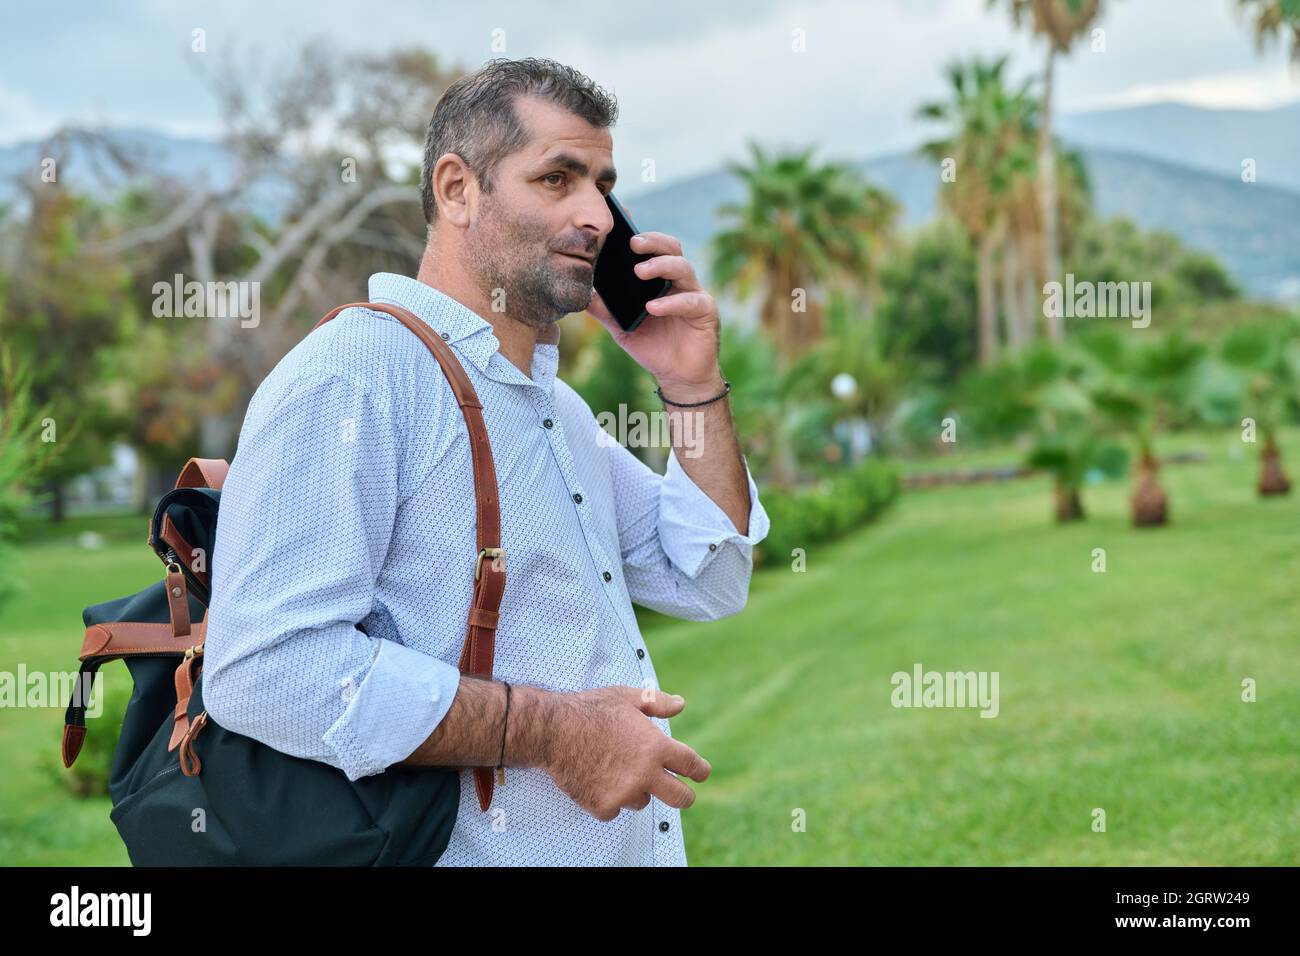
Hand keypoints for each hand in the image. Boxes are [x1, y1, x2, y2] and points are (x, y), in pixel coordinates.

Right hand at [540, 685, 711, 821]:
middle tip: (683, 793)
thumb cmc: (590, 709)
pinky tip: (598, 780)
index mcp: (656, 747)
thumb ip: (657, 702)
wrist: (553, 731)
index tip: (702, 773)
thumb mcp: (626, 697)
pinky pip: (615, 810)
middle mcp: (645, 774)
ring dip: (637, 790)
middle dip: (685, 796)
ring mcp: (624, 793)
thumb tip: (680, 704)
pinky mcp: (603, 806)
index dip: (701, 770)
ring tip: (616, 769)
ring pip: (643, 801)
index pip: (691, 765)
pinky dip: (610, 799)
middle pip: (681, 798)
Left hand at [586, 231, 725, 401]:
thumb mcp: (621, 327)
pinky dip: (671, 303)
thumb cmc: (652, 346)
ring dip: (661, 266)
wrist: (677, 376)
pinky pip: (690, 301)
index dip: (640, 233)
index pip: (651, 248)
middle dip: (652, 241)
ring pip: (683, 268)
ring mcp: (693, 293)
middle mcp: (677, 281)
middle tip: (632, 243)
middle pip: (671, 248)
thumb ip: (604, 310)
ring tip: (640, 272)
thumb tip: (581, 294)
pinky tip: (652, 307)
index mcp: (659, 279)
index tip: (622, 219)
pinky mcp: (705, 311)